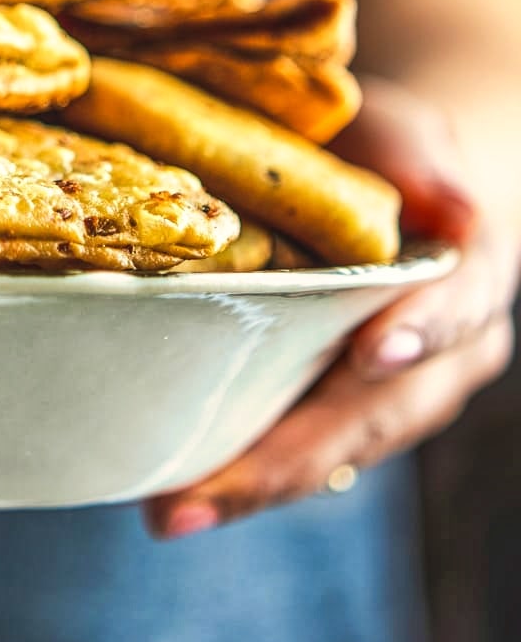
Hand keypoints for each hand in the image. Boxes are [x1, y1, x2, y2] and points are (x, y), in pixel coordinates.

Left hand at [145, 77, 515, 538]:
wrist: (388, 190)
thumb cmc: (387, 152)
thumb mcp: (402, 132)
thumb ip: (422, 157)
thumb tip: (455, 204)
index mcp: (470, 276)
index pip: (458, 307)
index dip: (420, 330)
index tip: (371, 354)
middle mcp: (446, 355)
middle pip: (380, 413)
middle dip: (295, 454)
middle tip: (210, 486)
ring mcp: (396, 397)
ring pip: (337, 452)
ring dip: (255, 485)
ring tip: (174, 510)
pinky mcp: (342, 417)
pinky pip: (301, 457)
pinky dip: (240, 478)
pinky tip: (171, 499)